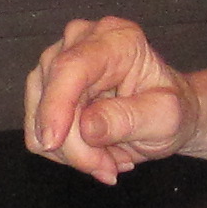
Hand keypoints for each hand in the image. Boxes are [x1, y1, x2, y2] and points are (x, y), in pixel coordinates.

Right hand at [23, 16, 198, 182]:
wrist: (164, 114)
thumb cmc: (171, 111)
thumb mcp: (166, 119)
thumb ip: (129, 119)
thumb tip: (87, 127)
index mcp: (117, 40)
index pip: (71, 66)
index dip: (56, 105)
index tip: (54, 143)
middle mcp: (81, 41)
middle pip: (51, 96)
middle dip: (74, 145)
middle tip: (108, 168)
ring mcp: (58, 62)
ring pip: (38, 118)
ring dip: (70, 152)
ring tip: (106, 159)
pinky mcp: (45, 86)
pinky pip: (36, 131)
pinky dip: (62, 152)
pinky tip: (92, 151)